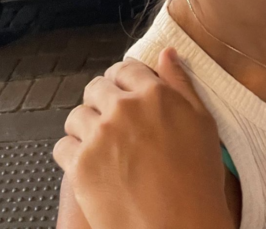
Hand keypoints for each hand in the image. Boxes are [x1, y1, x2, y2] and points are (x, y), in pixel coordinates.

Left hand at [53, 48, 232, 228]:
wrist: (181, 227)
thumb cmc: (198, 178)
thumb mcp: (202, 122)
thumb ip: (181, 83)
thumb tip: (167, 53)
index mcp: (154, 94)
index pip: (125, 68)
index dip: (123, 79)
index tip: (124, 91)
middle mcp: (123, 109)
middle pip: (96, 88)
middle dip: (103, 100)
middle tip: (113, 121)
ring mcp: (99, 137)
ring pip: (76, 116)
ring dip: (86, 126)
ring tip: (101, 144)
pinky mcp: (81, 166)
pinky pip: (62, 146)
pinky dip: (72, 153)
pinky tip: (90, 164)